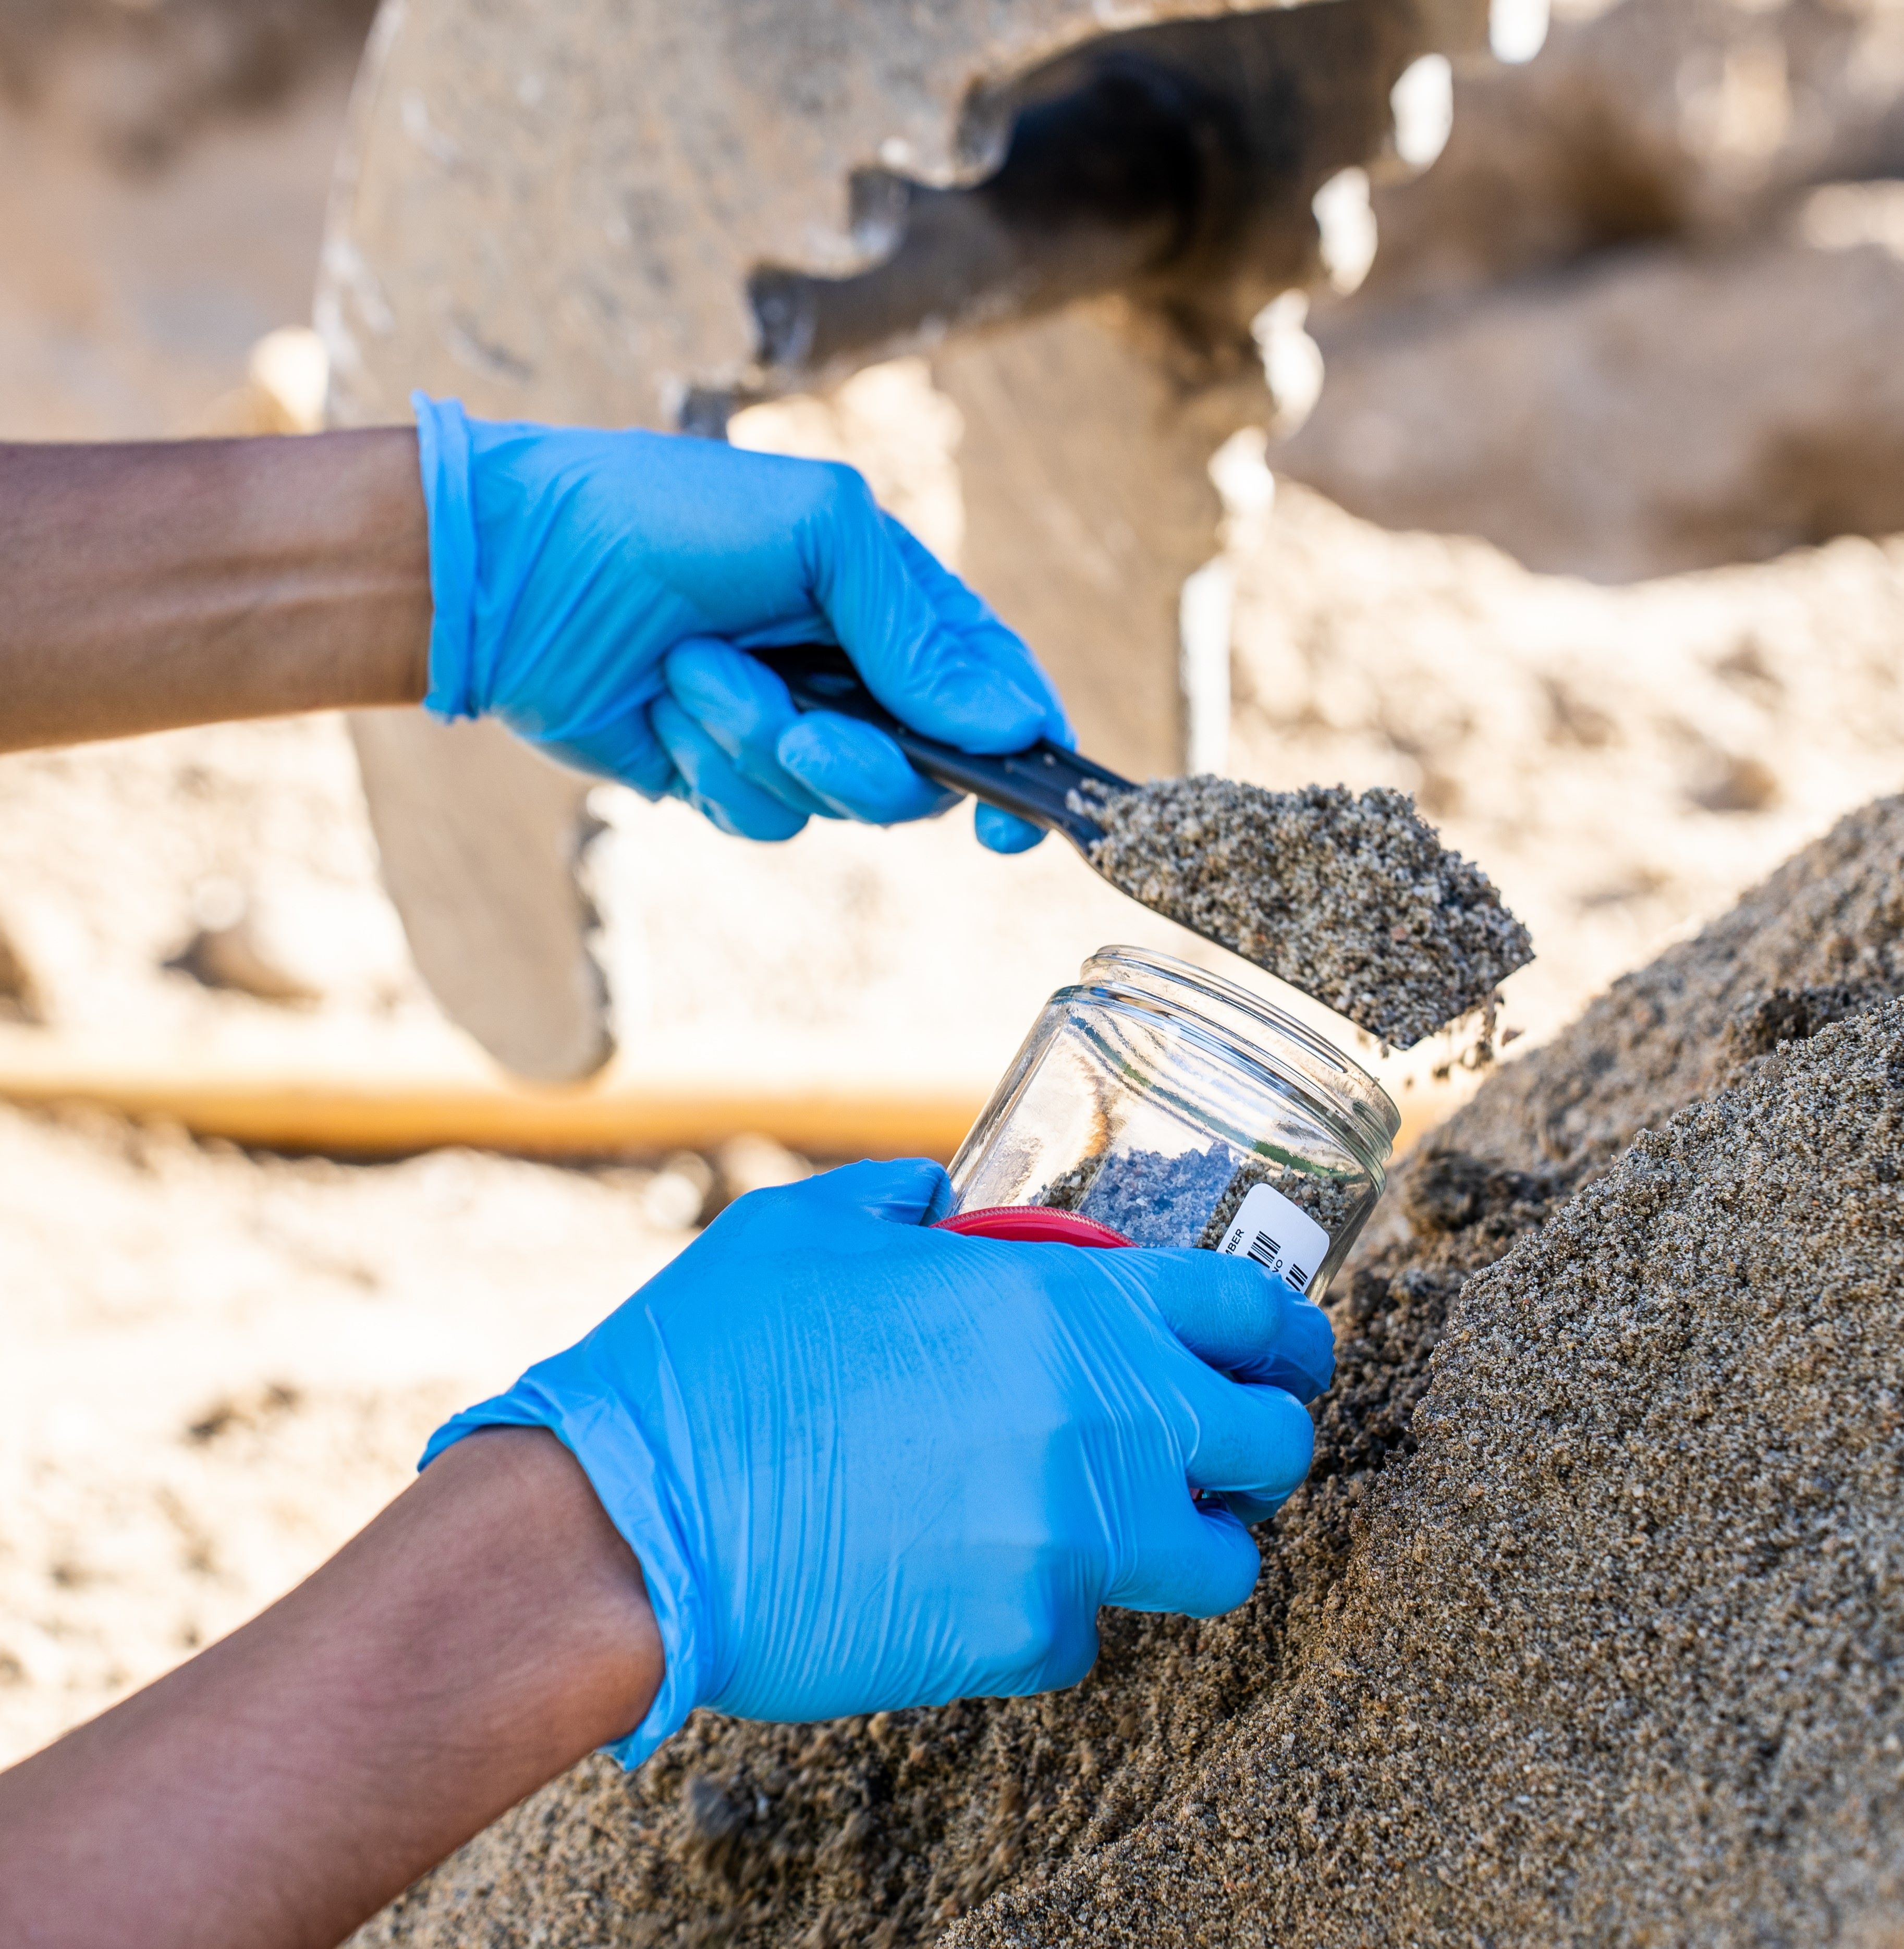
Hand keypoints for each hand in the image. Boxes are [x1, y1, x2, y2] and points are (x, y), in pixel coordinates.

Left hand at [414, 397, 1068, 851]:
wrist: (509, 569)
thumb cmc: (657, 515)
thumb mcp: (815, 529)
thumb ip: (916, 628)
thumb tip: (1007, 725)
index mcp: (891, 603)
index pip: (994, 690)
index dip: (1018, 755)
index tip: (1013, 815)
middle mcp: (851, 673)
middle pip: (922, 774)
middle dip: (860, 761)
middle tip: (799, 725)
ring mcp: (788, 729)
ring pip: (836, 804)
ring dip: (758, 745)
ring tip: (689, 672)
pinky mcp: (722, 775)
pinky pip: (761, 817)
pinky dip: (712, 770)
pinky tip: (663, 711)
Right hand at [422, 1159, 1328, 1765]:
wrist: (630, 1522)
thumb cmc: (712, 1358)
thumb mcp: (812, 1228)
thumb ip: (909, 1202)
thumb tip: (947, 1197)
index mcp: (1060, 1305)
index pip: (1252, 1311)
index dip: (1293, 1332)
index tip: (1294, 1351)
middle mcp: (1095, 1421)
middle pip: (1271, 1446)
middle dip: (1259, 1443)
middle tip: (1215, 1443)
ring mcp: (1067, 1541)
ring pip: (1216, 1564)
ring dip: (1189, 1540)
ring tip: (1128, 1525)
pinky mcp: (1019, 1641)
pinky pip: (1086, 1631)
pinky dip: (1055, 1606)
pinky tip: (980, 1574)